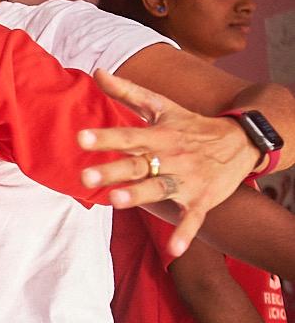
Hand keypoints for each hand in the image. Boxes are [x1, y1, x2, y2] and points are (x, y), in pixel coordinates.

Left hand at [79, 69, 260, 257]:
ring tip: (117, 201)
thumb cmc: (192, 125)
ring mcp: (186, 180)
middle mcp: (171, 157)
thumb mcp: (162, 106)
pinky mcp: (201, 199)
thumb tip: (97, 72)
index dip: (105, 137)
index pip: (128, 135)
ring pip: (160, 188)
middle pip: (137, 164)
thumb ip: (127, 92)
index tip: (80, 138)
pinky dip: (186, 234)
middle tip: (85, 176)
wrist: (242, 142)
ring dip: (140, 195)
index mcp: (159, 135)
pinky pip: (193, 219)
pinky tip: (176, 251)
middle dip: (113, 170)